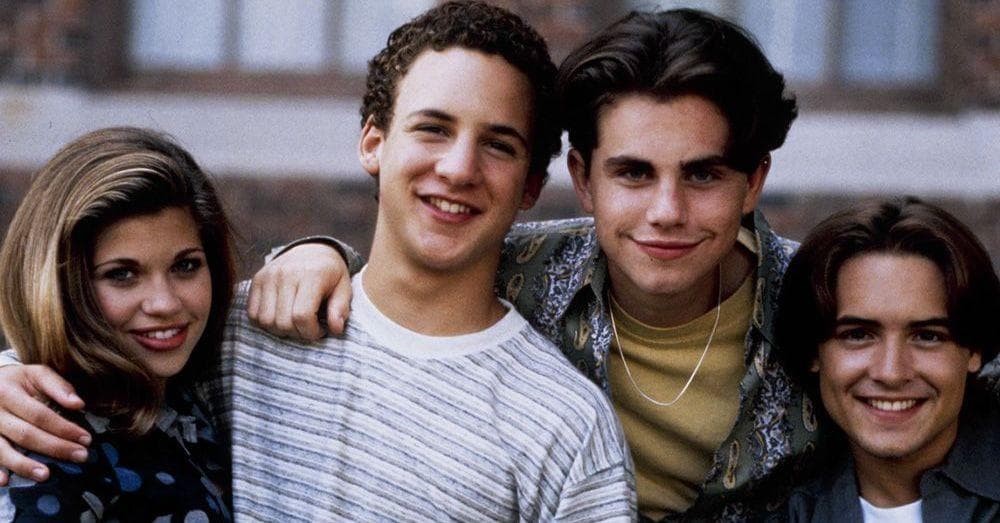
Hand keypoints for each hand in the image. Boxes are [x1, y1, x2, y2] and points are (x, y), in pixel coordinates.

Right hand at [0, 365, 89, 484]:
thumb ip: (58, 386)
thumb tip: (79, 404)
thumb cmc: (16, 381)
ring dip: (24, 465)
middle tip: (80, 457)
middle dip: (55, 448)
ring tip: (46, 475)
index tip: (86, 439)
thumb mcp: (36, 374)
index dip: (64, 428)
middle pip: (25, 434)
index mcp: (8, 393)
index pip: (40, 415)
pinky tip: (4, 482)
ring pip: (2, 450)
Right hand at [248, 242, 352, 338]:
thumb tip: (335, 330)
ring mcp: (268, 276)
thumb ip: (340, 308)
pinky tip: (281, 317)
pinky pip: (252, 313)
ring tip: (294, 324)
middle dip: (297, 334)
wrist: (312, 249)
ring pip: (265, 320)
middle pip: (282, 322)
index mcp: (311, 275)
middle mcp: (286, 274)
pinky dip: (265, 322)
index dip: (311, 332)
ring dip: (280, 330)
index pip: (302, 316)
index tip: (320, 331)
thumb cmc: (330, 273)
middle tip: (308, 329)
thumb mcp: (344, 287)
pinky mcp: (257, 280)